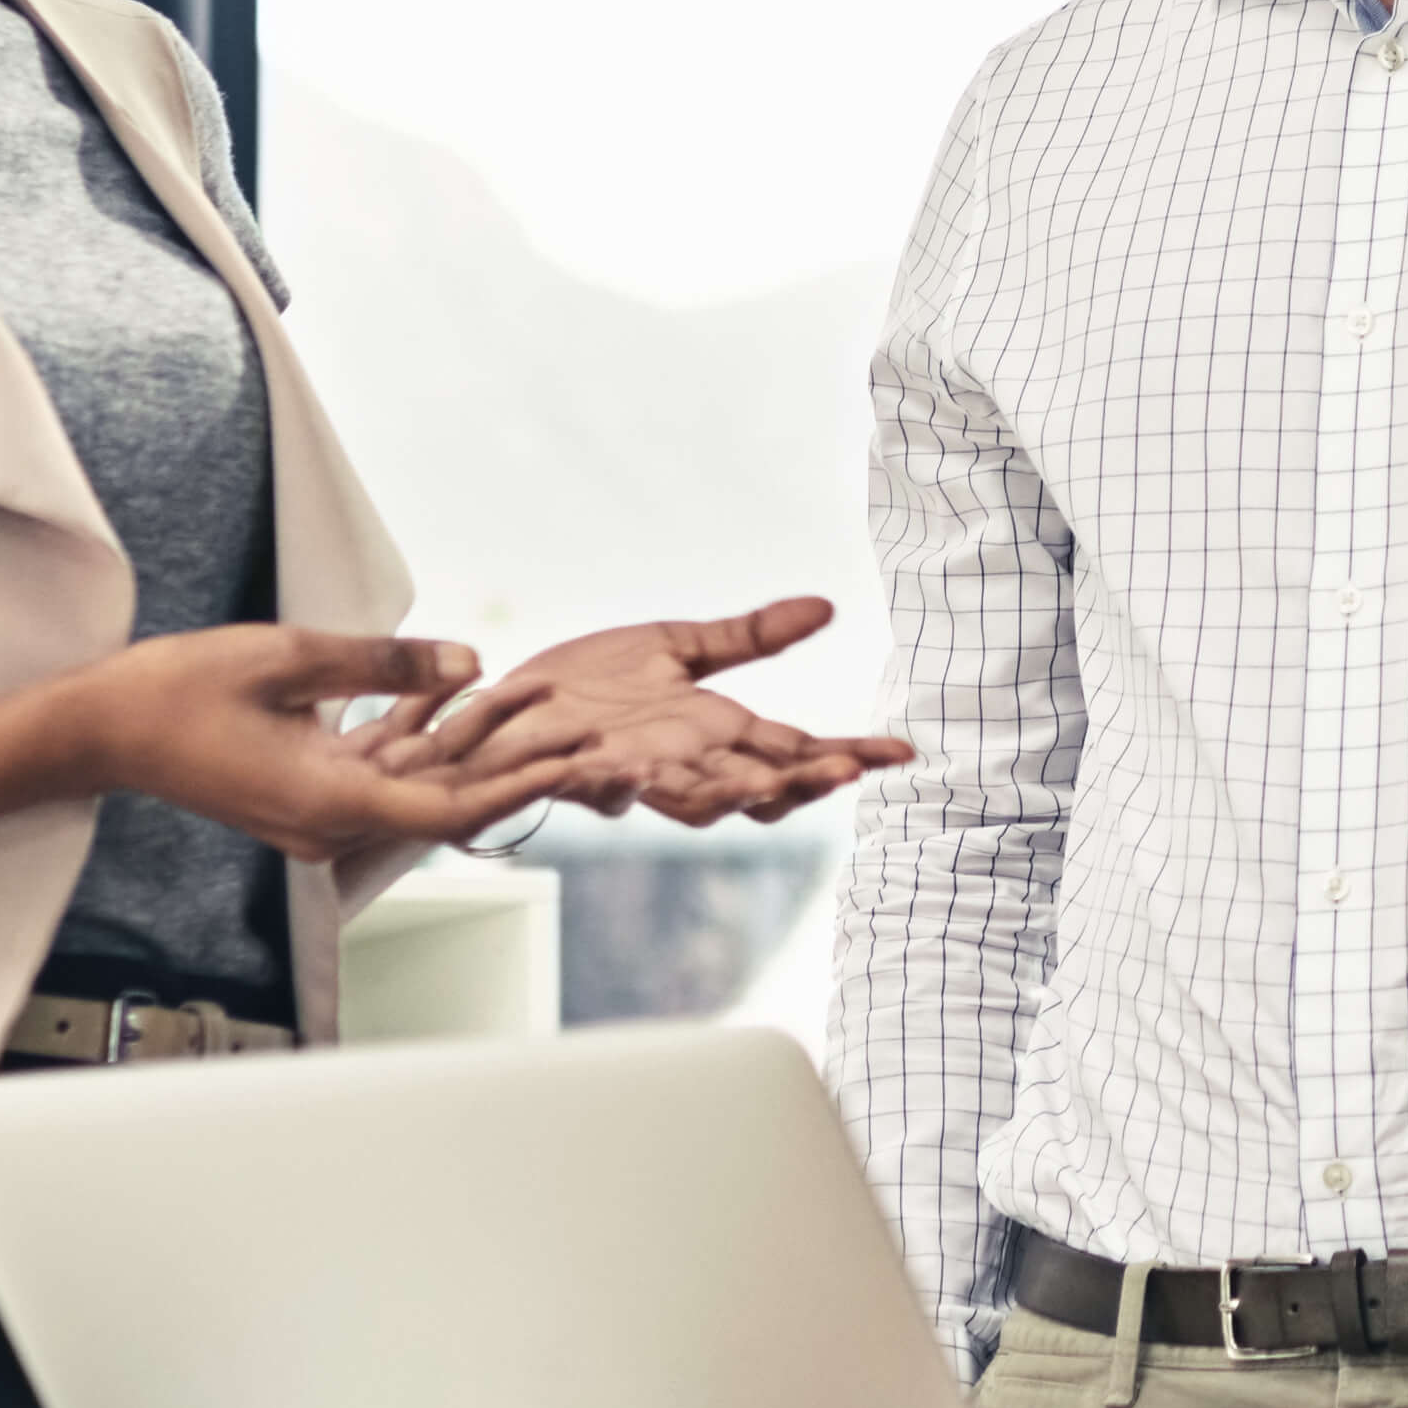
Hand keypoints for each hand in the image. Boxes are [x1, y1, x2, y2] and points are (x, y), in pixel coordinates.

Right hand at [65, 628, 620, 863]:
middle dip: (514, 757)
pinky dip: (418, 731)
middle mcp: (333, 822)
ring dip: (470, 738)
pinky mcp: (307, 792)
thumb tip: (470, 663)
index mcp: (332, 803)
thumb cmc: (179, 691)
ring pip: (417, 780)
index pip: (451, 809)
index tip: (573, 753)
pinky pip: (380, 767)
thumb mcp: (289, 656)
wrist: (102, 728)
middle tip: (580, 721)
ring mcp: (320, 812)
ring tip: (532, 693)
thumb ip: (384, 661)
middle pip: (445, 796)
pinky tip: (452, 685)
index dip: (519, 781)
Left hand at [386, 597, 915, 823]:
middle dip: (802, 783)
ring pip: (696, 801)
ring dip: (734, 793)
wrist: (505, 707)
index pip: (797, 752)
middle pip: (759, 790)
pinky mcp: (578, 771)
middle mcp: (686, 767)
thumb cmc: (590, 684)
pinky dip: (627, 783)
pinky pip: (607, 787)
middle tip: (845, 772)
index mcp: (716, 737)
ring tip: (772, 781)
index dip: (847, 756)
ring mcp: (635, 775)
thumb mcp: (678, 648)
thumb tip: (828, 606)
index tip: (901, 752)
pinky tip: (643, 768)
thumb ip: (750, 636)